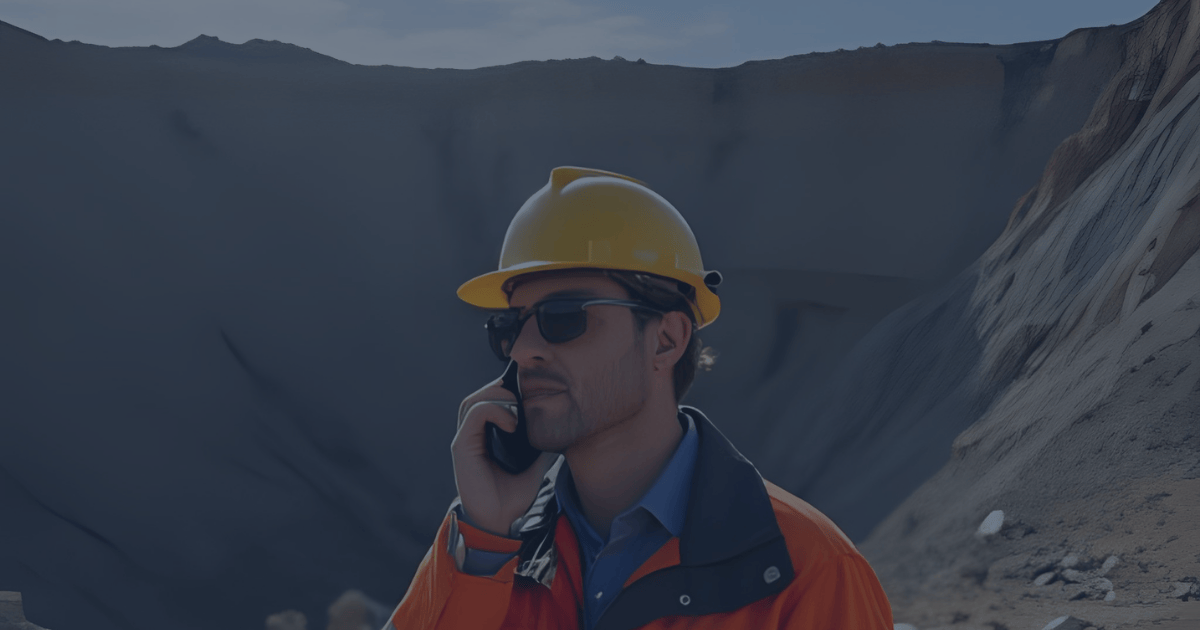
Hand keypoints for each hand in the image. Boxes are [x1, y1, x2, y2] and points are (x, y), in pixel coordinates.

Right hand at [451, 377, 558, 536]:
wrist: (503, 521)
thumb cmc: (515, 496)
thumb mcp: (536, 464)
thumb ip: (542, 444)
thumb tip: (563, 429)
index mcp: (486, 436)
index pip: (489, 400)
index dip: (507, 391)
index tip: (529, 392)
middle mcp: (473, 435)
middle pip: (480, 395)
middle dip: (503, 389)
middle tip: (525, 396)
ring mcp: (466, 439)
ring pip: (474, 400)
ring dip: (498, 396)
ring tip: (518, 408)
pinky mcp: (462, 446)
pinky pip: (475, 414)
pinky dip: (494, 410)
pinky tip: (512, 423)